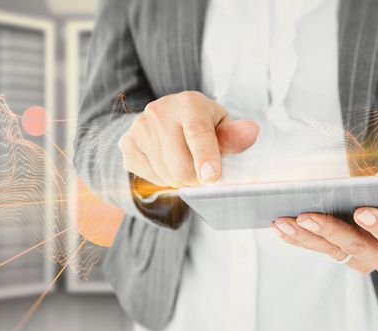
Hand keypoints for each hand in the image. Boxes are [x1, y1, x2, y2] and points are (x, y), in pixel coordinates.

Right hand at [118, 91, 258, 187]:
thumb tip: (251, 132)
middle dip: (196, 179)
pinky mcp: (127, 144)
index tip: (212, 179)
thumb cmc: (202, 125)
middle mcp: (160, 111)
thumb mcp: (221, 126)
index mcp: (189, 103)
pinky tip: (166, 162)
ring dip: (180, 180)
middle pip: (181, 166)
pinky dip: (162, 179)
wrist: (166, 118)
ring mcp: (140, 127)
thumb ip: (234, 136)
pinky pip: (149, 178)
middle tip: (203, 173)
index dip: (206, 158)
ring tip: (184, 162)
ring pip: (165, 176)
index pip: (198, 134)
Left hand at [271, 162, 377, 275]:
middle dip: (328, 231)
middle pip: (354, 246)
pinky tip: (279, 228)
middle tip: (305, 217)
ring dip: (303, 236)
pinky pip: (316, 248)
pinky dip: (296, 239)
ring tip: (281, 221)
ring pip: (330, 250)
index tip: (361, 212)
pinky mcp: (340, 257)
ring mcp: (359, 260)